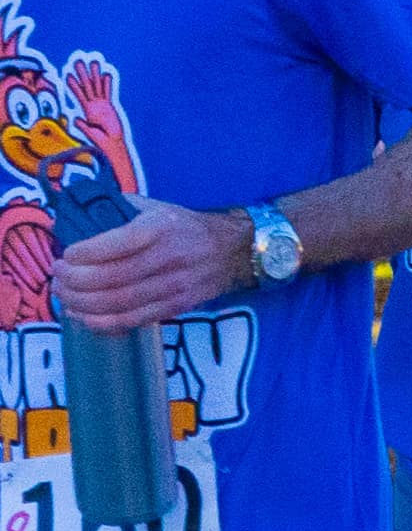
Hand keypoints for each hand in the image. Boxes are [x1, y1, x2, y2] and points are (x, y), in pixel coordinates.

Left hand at [51, 201, 252, 334]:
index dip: (82, 253)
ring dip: (82, 303)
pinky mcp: (176, 307)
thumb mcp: (155, 207)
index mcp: (160, 227)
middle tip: (58, 277)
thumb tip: (71, 218)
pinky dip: (102, 323)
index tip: (66, 255)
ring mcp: (174, 286)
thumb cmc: (184, 226)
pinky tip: (84, 316)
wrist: (233, 251)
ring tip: (65, 296)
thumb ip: (117, 209)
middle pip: (111, 278)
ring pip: (118, 303)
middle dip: (74, 281)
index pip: (115, 244)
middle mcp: (169, 257)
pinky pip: (132, 320)